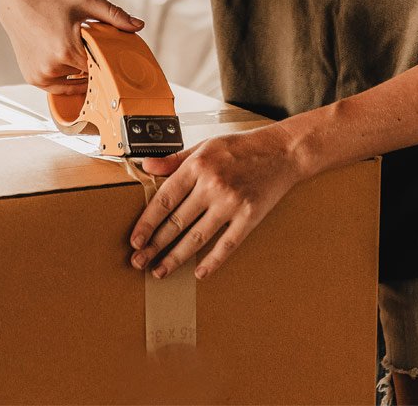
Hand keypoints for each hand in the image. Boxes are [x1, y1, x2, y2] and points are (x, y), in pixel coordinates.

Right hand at [0, 0, 144, 93]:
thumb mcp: (86, 1)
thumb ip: (114, 15)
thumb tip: (139, 25)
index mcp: (66, 52)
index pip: (99, 70)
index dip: (108, 66)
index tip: (115, 63)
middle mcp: (51, 68)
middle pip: (86, 76)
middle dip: (93, 65)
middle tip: (93, 49)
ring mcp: (39, 76)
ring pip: (72, 83)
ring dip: (78, 73)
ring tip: (74, 50)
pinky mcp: (32, 78)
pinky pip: (57, 87)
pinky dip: (65, 78)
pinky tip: (68, 61)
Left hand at [129, 123, 301, 279]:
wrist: (282, 151)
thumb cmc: (242, 147)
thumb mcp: (205, 145)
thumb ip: (175, 159)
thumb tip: (147, 165)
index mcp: (198, 165)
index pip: (164, 199)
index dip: (147, 222)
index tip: (135, 240)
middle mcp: (213, 184)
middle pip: (177, 221)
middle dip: (155, 245)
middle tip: (139, 262)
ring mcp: (232, 202)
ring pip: (197, 237)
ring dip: (176, 258)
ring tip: (160, 271)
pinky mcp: (250, 216)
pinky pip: (227, 244)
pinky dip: (212, 261)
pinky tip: (199, 272)